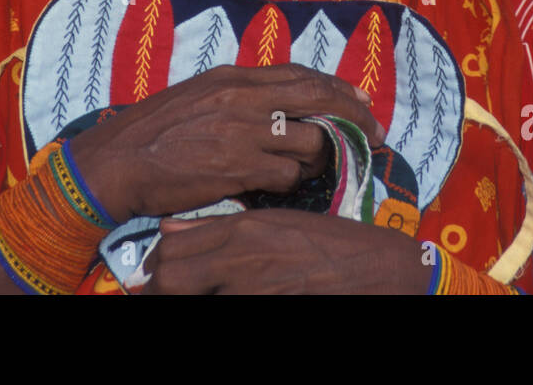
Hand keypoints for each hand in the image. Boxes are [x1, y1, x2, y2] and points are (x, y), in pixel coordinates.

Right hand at [67, 63, 385, 223]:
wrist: (117, 162)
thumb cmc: (154, 131)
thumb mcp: (198, 95)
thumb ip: (239, 94)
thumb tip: (280, 101)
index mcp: (233, 76)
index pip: (302, 74)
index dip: (338, 88)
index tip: (361, 100)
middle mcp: (242, 98)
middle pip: (318, 98)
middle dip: (353, 114)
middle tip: (374, 131)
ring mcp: (241, 132)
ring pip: (310, 140)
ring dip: (320, 156)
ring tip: (315, 166)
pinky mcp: (237, 168)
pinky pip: (286, 175)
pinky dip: (290, 181)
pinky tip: (277, 184)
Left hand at [135, 208, 430, 293]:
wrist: (376, 271)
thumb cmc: (330, 243)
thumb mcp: (275, 222)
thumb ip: (219, 226)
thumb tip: (169, 229)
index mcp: (241, 231)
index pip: (171, 250)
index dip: (157, 266)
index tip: (155, 274)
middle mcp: (240, 261)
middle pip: (169, 279)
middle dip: (160, 289)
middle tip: (160, 292)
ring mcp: (251, 292)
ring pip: (191, 300)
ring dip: (188, 298)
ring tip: (197, 295)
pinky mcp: (265, 309)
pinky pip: (223, 311)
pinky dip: (217, 307)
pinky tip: (225, 300)